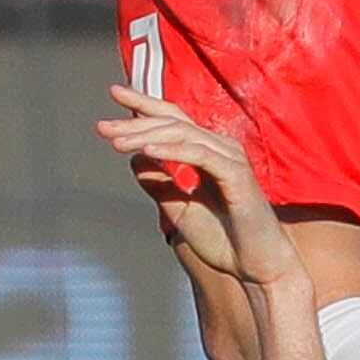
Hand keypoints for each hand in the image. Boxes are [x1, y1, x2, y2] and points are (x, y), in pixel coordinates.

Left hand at [96, 85, 298, 291]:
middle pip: (172, 122)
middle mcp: (219, 149)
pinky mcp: (237, 175)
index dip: (143, 105)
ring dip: (146, 136)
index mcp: (206, 152)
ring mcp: (229, 159)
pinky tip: (147, 152)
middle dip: (135, 122)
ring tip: (117, 142)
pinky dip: (173, 151)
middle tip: (103, 127)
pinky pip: (200, 155)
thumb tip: (135, 159)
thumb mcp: (178, 209)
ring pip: (183, 134)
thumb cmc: (224, 240)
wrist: (256, 267)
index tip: (113, 92)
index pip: (172, 119)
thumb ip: (158, 184)